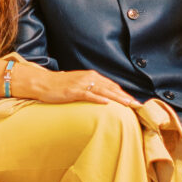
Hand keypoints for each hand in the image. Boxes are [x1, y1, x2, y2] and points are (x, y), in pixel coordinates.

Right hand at [16, 61, 135, 107]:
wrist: (43, 83)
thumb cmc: (60, 85)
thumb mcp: (78, 84)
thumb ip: (91, 88)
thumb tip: (102, 96)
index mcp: (91, 76)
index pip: (112, 85)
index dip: (124, 93)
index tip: (134, 101)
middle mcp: (89, 77)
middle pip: (111, 88)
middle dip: (125, 97)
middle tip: (138, 105)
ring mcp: (81, 84)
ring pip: (104, 91)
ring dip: (118, 98)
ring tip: (129, 104)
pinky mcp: (73, 91)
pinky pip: (89, 95)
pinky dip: (99, 98)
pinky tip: (107, 103)